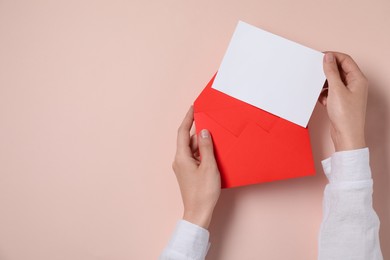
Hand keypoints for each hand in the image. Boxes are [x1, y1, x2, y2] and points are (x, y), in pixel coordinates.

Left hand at [172, 106, 220, 228]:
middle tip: (211, 124)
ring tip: (215, 143)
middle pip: (188, 140)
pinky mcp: (188, 173)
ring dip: (202, 144)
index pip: (182, 132)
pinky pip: (194, 157)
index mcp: (181, 157)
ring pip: (192, 149)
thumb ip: (206, 147)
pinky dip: (202, 153)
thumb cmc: (203, 192)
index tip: (193, 108)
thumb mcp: (209, 166)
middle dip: (199, 132)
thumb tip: (203, 132)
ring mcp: (183, 167)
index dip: (188, 118)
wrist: (198, 213)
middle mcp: (179, 160)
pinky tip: (212, 154)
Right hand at [319, 52, 367, 151]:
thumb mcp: (336, 90)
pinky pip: (330, 92)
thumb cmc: (346, 116)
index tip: (320, 57)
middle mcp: (355, 85)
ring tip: (319, 88)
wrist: (346, 136)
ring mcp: (348, 94)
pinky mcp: (341, 102)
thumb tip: (328, 57)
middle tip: (316, 71)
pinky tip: (322, 99)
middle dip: (327, 71)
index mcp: (358, 79)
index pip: (346, 60)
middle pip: (340, 70)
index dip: (333, 56)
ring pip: (334, 81)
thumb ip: (331, 72)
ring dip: (325, 83)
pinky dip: (324, 94)